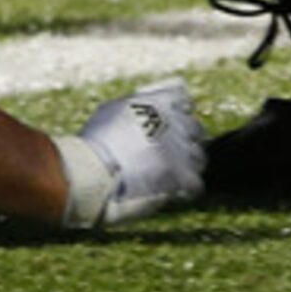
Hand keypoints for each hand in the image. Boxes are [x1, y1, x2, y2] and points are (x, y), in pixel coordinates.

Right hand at [62, 78, 203, 228]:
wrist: (91, 169)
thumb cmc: (96, 142)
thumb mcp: (113, 110)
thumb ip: (138, 105)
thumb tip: (149, 104)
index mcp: (157, 103)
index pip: (184, 101)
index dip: (180, 113)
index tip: (173, 123)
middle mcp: (173, 122)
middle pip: (196, 129)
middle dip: (186, 140)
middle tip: (172, 152)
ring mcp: (179, 149)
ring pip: (199, 157)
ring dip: (188, 164)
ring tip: (173, 174)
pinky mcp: (181, 176)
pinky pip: (196, 184)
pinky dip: (186, 189)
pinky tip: (174, 191)